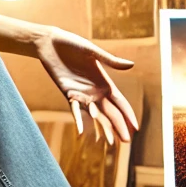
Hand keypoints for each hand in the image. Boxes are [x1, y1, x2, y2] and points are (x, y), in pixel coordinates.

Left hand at [34, 27, 138, 143]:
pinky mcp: (67, 94)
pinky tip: (81, 133)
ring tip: (110, 143)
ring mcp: (81, 94)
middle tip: (126, 142)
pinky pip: (74, 110)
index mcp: (105, 82)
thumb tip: (131, 65)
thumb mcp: (92, 52)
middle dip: (119, 127)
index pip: (120, 102)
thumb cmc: (72, 44)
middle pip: (110, 113)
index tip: (136, 128)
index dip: (128, 114)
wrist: (50, 43)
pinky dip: (79, 121)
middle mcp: (95, 91)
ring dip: (103, 129)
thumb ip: (110, 61)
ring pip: (95, 116)